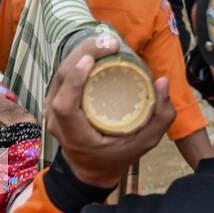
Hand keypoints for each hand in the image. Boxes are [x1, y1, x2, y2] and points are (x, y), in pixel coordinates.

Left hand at [45, 39, 176, 187]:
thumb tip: (162, 82)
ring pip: (60, 74)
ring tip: (104, 42)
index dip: (74, 80)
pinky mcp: (54, 101)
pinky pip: (62, 76)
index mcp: (75, 135)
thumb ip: (160, 118)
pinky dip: (76, 60)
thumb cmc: (117, 157)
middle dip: (81, 54)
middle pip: (61, 81)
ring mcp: (51, 110)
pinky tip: (94, 49)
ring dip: (79, 53)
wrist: (91, 170)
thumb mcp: (144, 144)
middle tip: (109, 42)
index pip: (65, 105)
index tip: (90, 60)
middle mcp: (57, 122)